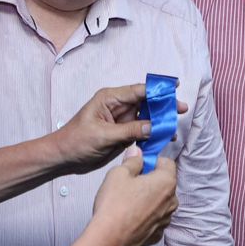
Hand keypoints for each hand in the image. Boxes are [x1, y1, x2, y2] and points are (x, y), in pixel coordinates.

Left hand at [54, 84, 188, 174]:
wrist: (63, 157)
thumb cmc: (76, 141)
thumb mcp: (103, 135)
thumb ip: (129, 130)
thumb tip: (153, 126)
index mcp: (110, 99)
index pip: (138, 90)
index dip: (157, 89)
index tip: (174, 88)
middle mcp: (118, 106)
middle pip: (146, 102)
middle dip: (163, 105)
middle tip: (181, 109)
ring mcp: (121, 120)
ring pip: (146, 117)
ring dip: (159, 121)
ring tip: (173, 128)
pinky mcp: (122, 133)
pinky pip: (142, 130)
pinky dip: (152, 134)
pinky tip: (164, 138)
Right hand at [90, 153, 177, 245]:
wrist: (109, 239)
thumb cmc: (114, 204)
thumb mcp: (119, 173)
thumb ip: (132, 160)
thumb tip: (137, 153)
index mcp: (166, 182)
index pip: (167, 162)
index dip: (153, 161)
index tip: (140, 165)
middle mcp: (172, 201)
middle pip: (165, 183)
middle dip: (151, 180)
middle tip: (131, 183)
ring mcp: (166, 219)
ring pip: (160, 202)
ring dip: (149, 198)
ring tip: (129, 202)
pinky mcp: (158, 234)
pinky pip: (155, 218)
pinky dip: (146, 216)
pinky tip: (131, 217)